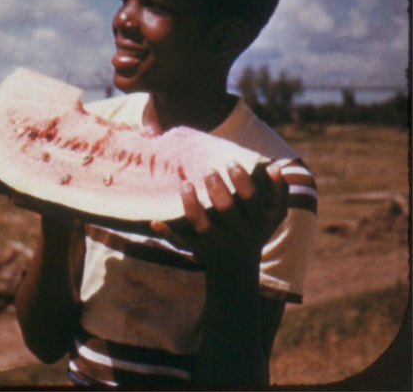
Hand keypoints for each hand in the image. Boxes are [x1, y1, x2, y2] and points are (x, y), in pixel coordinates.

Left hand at [151, 162, 286, 273]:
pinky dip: (168, 234)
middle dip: (217, 188)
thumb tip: (275, 166)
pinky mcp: (199, 252)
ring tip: (185, 183)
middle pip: (227, 210)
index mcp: (256, 223)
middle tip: (208, 170)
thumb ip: (279, 192)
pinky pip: (182, 244)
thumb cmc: (255, 233)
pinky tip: (155, 222)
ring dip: (192, 203)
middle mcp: (237, 235)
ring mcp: (217, 244)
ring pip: (202, 225)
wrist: (237, 272)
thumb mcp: (272, 217)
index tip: (230, 162)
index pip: (252, 200)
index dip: (242, 180)